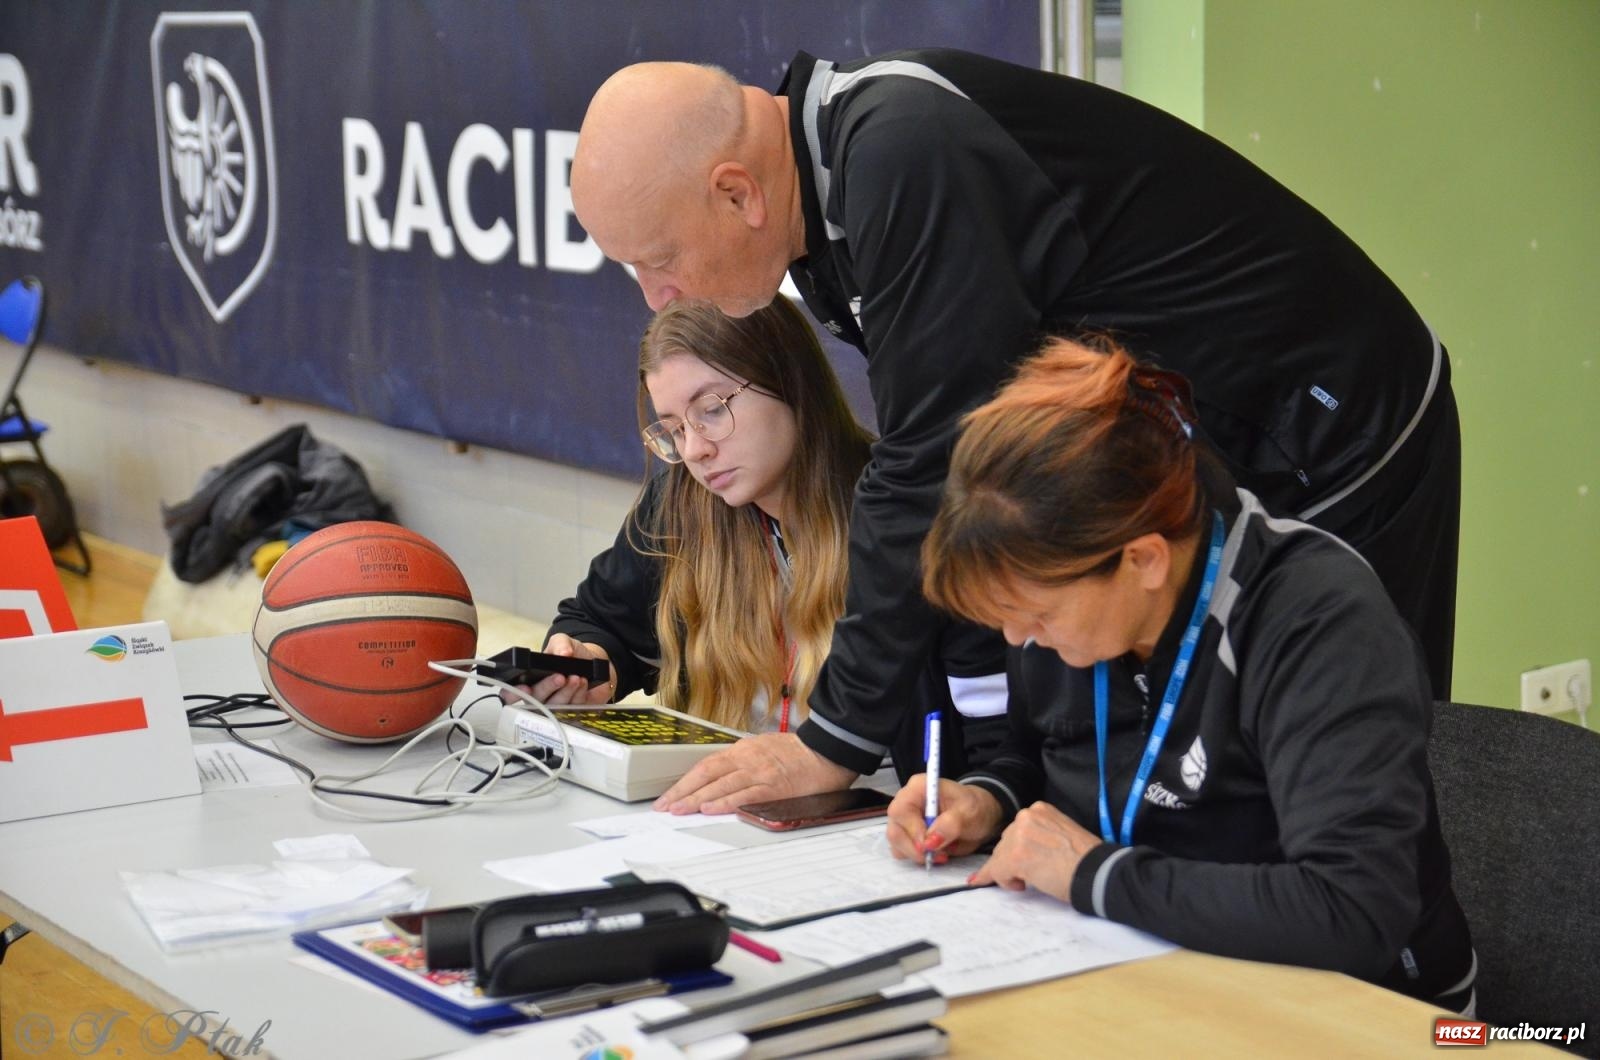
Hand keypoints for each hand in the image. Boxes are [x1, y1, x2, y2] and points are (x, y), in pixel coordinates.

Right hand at [498, 634, 614, 705]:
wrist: (593, 661)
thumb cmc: (571, 654)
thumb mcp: (562, 642)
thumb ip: (560, 643)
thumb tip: (564, 653)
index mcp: (529, 680)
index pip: (511, 693)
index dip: (513, 694)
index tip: (525, 688)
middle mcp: (540, 696)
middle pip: (536, 700)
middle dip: (547, 688)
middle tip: (560, 677)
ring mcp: (556, 706)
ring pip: (556, 706)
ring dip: (566, 691)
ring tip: (575, 677)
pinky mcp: (574, 712)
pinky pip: (574, 708)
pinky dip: (578, 694)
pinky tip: (582, 682)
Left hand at [652, 733, 856, 814]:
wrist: (828, 751)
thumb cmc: (798, 753)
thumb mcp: (763, 750)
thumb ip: (742, 763)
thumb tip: (721, 779)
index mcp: (742, 751)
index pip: (705, 766)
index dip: (684, 781)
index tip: (670, 795)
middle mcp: (746, 759)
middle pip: (707, 774)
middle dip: (683, 791)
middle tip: (665, 806)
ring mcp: (759, 772)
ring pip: (720, 784)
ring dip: (696, 798)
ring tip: (679, 809)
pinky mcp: (773, 786)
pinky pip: (744, 794)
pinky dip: (725, 801)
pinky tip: (711, 808)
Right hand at [885, 776, 1002, 863]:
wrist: (979, 816)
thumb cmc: (974, 807)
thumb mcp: (970, 812)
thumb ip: (951, 824)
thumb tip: (930, 841)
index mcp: (918, 787)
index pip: (901, 811)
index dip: (912, 830)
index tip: (929, 846)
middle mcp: (906, 802)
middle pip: (895, 830)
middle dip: (914, 848)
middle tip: (938, 855)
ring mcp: (904, 820)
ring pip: (896, 843)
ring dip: (917, 855)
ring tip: (942, 855)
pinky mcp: (907, 835)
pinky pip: (902, 851)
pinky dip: (917, 857)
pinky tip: (936, 854)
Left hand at [968, 801, 1102, 903]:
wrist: (1096, 871)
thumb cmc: (1085, 858)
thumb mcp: (1061, 832)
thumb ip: (1041, 834)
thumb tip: (1025, 850)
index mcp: (1039, 810)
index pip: (1017, 830)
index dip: (1018, 849)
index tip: (1023, 861)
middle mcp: (1026, 817)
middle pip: (1005, 842)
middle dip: (1013, 860)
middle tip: (1030, 875)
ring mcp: (1019, 835)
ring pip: (999, 858)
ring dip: (1010, 871)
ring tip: (1029, 881)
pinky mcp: (1015, 856)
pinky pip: (996, 871)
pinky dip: (1004, 882)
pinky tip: (1020, 886)